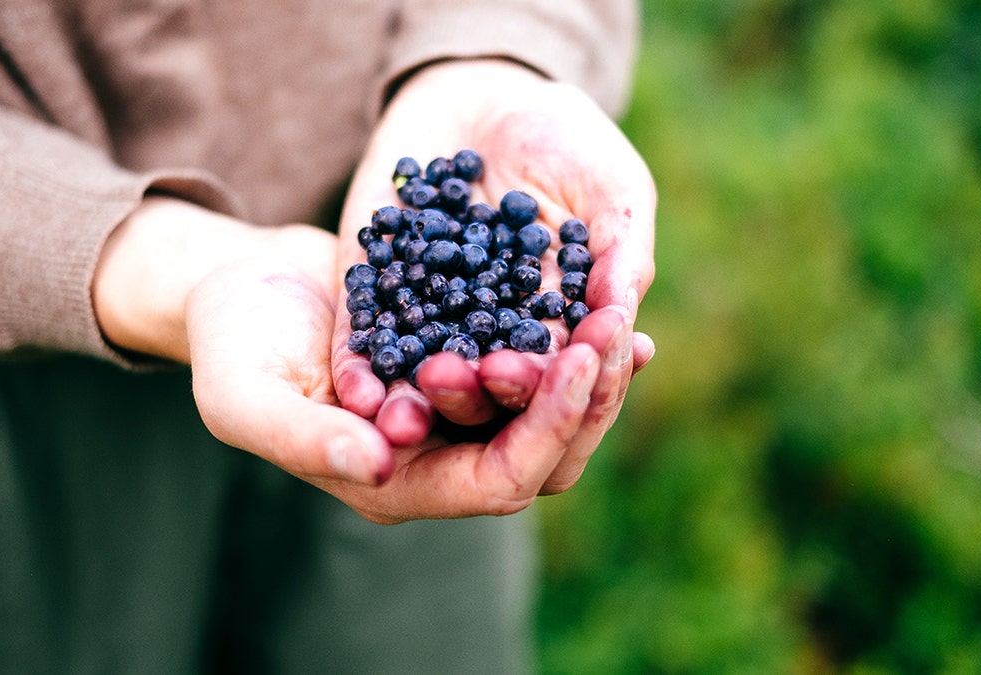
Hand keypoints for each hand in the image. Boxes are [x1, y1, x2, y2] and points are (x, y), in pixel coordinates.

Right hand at [94, 195, 603, 522]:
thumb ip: (302, 436)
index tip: (579, 360)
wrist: (237, 286)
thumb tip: (378, 466)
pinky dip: (569, 335)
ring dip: (591, 367)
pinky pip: (533, 361)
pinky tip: (604, 295)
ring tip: (623, 311)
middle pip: (544, 452)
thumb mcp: (245, 393)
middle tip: (619, 326)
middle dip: (588, 396)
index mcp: (394, 482)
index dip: (547, 430)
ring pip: (548, 410)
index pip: (499, 481)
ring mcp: (453, 414)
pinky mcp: (461, 364)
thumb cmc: (231, 343)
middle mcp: (436, 459)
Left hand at [332, 59, 655, 494]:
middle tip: (487, 374)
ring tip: (415, 402)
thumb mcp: (611, 187)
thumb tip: (621, 317)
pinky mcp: (373, 297)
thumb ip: (621, 251)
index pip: (559, 373)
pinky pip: (363, 342)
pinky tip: (358, 392)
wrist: (479, 94)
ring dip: (419, 398)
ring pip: (423, 380)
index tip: (564, 368)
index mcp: (555, 329)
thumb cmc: (564, 140)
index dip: (562, 378)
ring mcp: (428, 322)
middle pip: (489, 390)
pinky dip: (359, 370)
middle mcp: (492, 339)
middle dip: (487, 391)